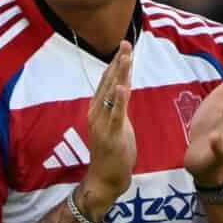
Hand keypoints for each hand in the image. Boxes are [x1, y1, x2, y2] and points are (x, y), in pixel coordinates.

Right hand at [81, 39, 138, 209]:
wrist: (105, 179)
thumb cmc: (113, 152)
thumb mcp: (117, 123)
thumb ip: (119, 105)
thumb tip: (124, 86)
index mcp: (97, 109)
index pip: (106, 81)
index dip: (115, 63)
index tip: (123, 46)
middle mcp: (96, 113)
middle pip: (108, 83)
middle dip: (118, 62)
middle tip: (125, 43)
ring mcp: (102, 124)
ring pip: (111, 94)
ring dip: (119, 74)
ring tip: (125, 56)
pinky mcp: (111, 135)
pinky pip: (116, 114)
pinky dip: (118, 99)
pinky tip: (122, 86)